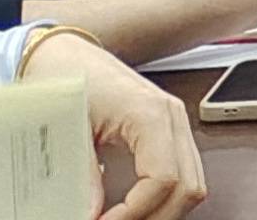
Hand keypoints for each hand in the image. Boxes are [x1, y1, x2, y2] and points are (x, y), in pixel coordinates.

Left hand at [20, 36, 208, 219]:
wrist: (65, 53)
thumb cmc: (67, 77)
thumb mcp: (70, 128)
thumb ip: (84, 174)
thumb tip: (92, 213)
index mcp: (152, 113)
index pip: (164, 179)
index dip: (135, 212)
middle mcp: (172, 119)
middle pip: (189, 188)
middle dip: (154, 218)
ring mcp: (174, 126)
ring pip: (191, 186)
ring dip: (162, 211)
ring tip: (122, 219)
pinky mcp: (166, 133)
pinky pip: (181, 175)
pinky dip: (161, 199)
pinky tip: (131, 208)